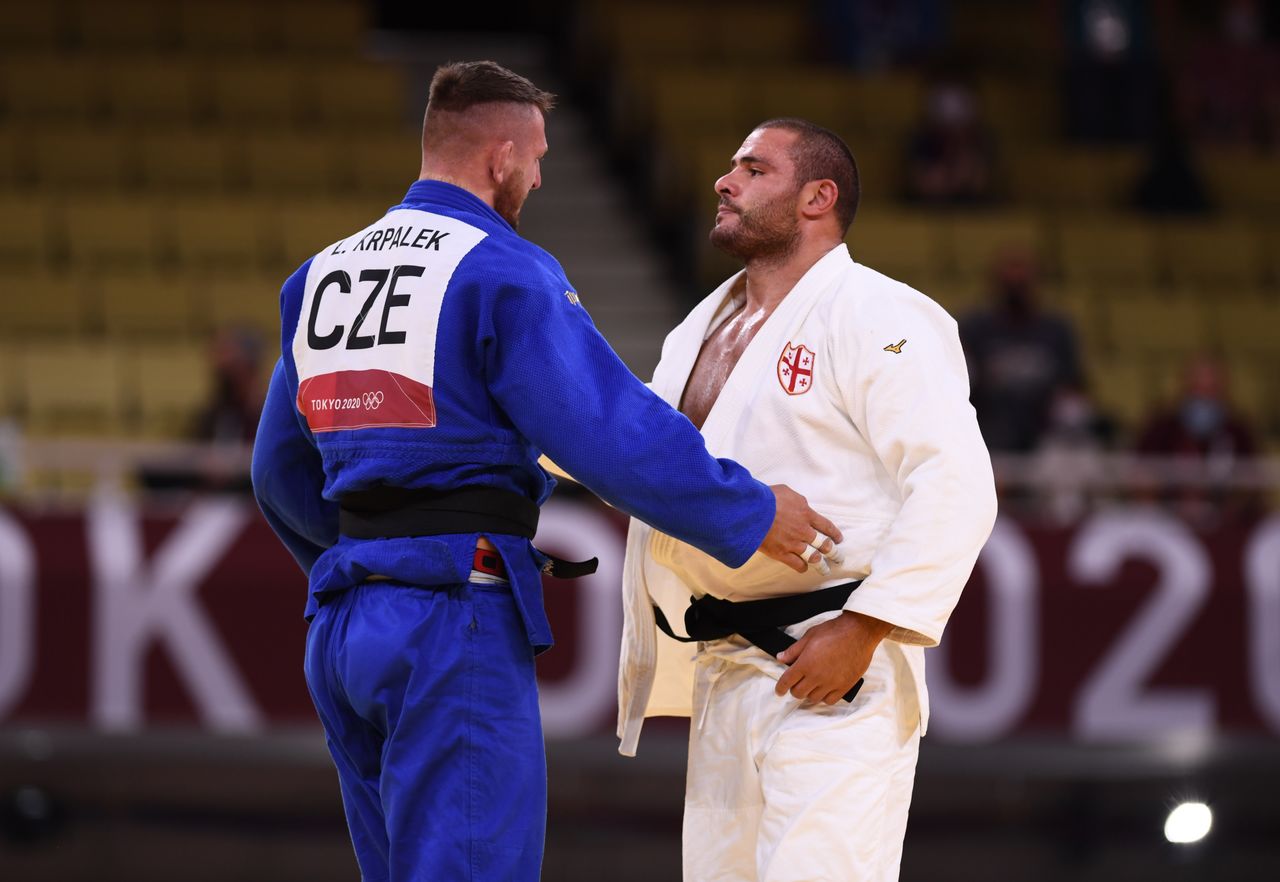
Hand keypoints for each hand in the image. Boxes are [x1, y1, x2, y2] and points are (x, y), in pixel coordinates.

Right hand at [758, 485, 843, 573]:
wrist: (752, 511)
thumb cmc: (767, 498)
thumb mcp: (787, 492)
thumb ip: (797, 500)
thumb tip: (801, 505)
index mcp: (806, 513)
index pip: (826, 526)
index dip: (834, 533)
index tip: (838, 539)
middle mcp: (803, 530)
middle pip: (824, 544)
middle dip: (833, 552)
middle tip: (838, 557)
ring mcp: (793, 543)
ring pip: (813, 557)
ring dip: (821, 564)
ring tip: (825, 569)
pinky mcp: (781, 553)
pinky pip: (796, 564)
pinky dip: (802, 567)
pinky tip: (804, 568)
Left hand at [775, 611, 891, 703]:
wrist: (859, 633)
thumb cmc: (834, 631)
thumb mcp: (809, 636)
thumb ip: (793, 650)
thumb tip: (780, 657)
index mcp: (805, 663)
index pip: (787, 681)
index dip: (780, 688)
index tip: (779, 690)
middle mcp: (817, 676)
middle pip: (798, 693)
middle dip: (794, 689)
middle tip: (797, 682)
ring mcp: (831, 683)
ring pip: (813, 698)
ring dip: (809, 693)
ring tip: (811, 684)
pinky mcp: (844, 686)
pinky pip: (830, 701)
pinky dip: (824, 697)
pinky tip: (824, 689)